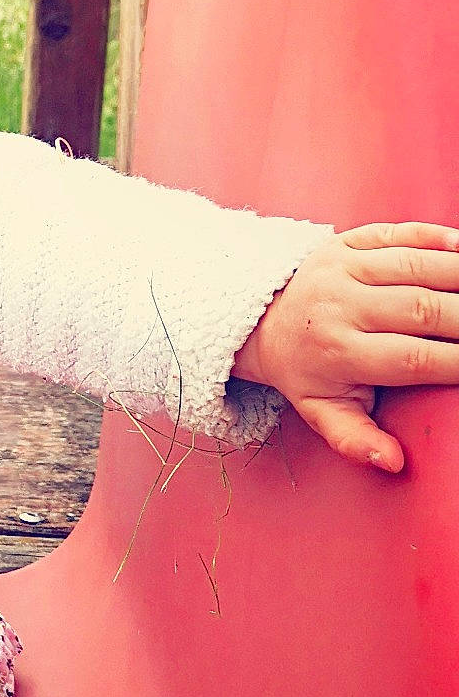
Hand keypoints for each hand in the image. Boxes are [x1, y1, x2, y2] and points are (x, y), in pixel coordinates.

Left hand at [233, 223, 458, 472]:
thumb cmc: (304, 371)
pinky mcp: (346, 241)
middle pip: (423, 309)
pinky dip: (437, 238)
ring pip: (417, 265)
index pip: (414, 358)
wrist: (260, 319)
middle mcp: (339, 305)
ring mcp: (342, 267)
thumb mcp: (320, 409)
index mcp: (338, 351)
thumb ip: (354, 438)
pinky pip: (398, 234)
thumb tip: (393, 462)